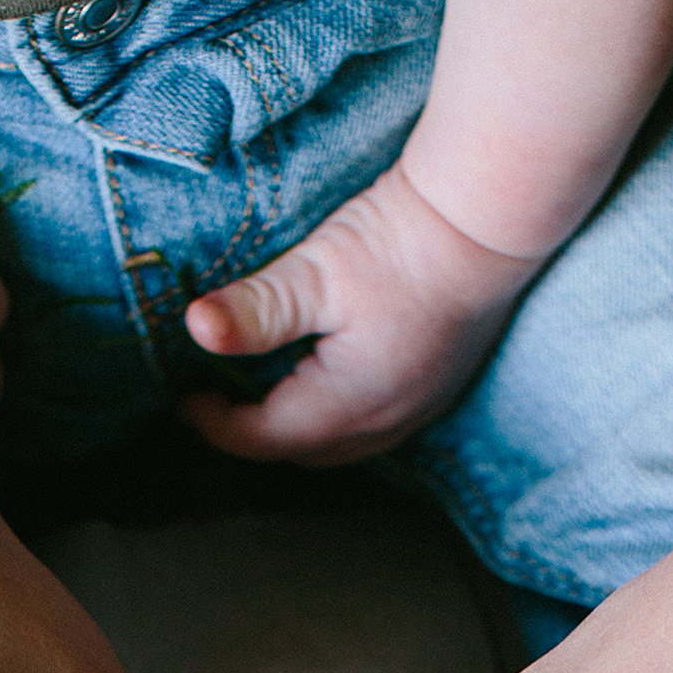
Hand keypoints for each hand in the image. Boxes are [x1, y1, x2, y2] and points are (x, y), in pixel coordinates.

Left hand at [179, 161, 540, 463]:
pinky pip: (372, 427)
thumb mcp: (317, 272)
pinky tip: (320, 383)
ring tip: (260, 393)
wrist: (490, 219)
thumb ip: (256, 311)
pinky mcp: (436, 388)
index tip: (183, 397)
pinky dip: (333, 418)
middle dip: (254, 434)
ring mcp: (417, 409)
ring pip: (339, 446)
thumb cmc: (403, 241)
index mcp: (348, 404)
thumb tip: (195, 328)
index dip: (216, 425)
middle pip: (301, 453)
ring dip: (295, 430)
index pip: (264, 439)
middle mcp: (386, 422)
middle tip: (214, 401)